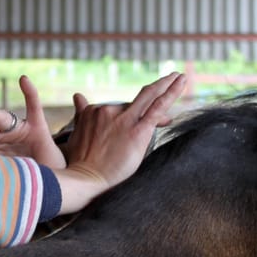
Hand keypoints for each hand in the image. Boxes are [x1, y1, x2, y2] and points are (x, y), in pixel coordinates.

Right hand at [54, 72, 185, 213]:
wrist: (84, 180)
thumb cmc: (78, 164)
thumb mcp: (75, 133)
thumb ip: (81, 114)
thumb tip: (78, 96)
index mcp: (93, 111)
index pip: (119, 107)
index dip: (133, 113)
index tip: (145, 120)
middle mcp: (108, 110)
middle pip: (135, 103)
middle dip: (155, 94)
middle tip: (171, 83)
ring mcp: (124, 119)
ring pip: (149, 97)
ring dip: (166, 85)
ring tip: (180, 77)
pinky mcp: (137, 130)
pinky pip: (157, 107)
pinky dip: (171, 93)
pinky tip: (181, 82)